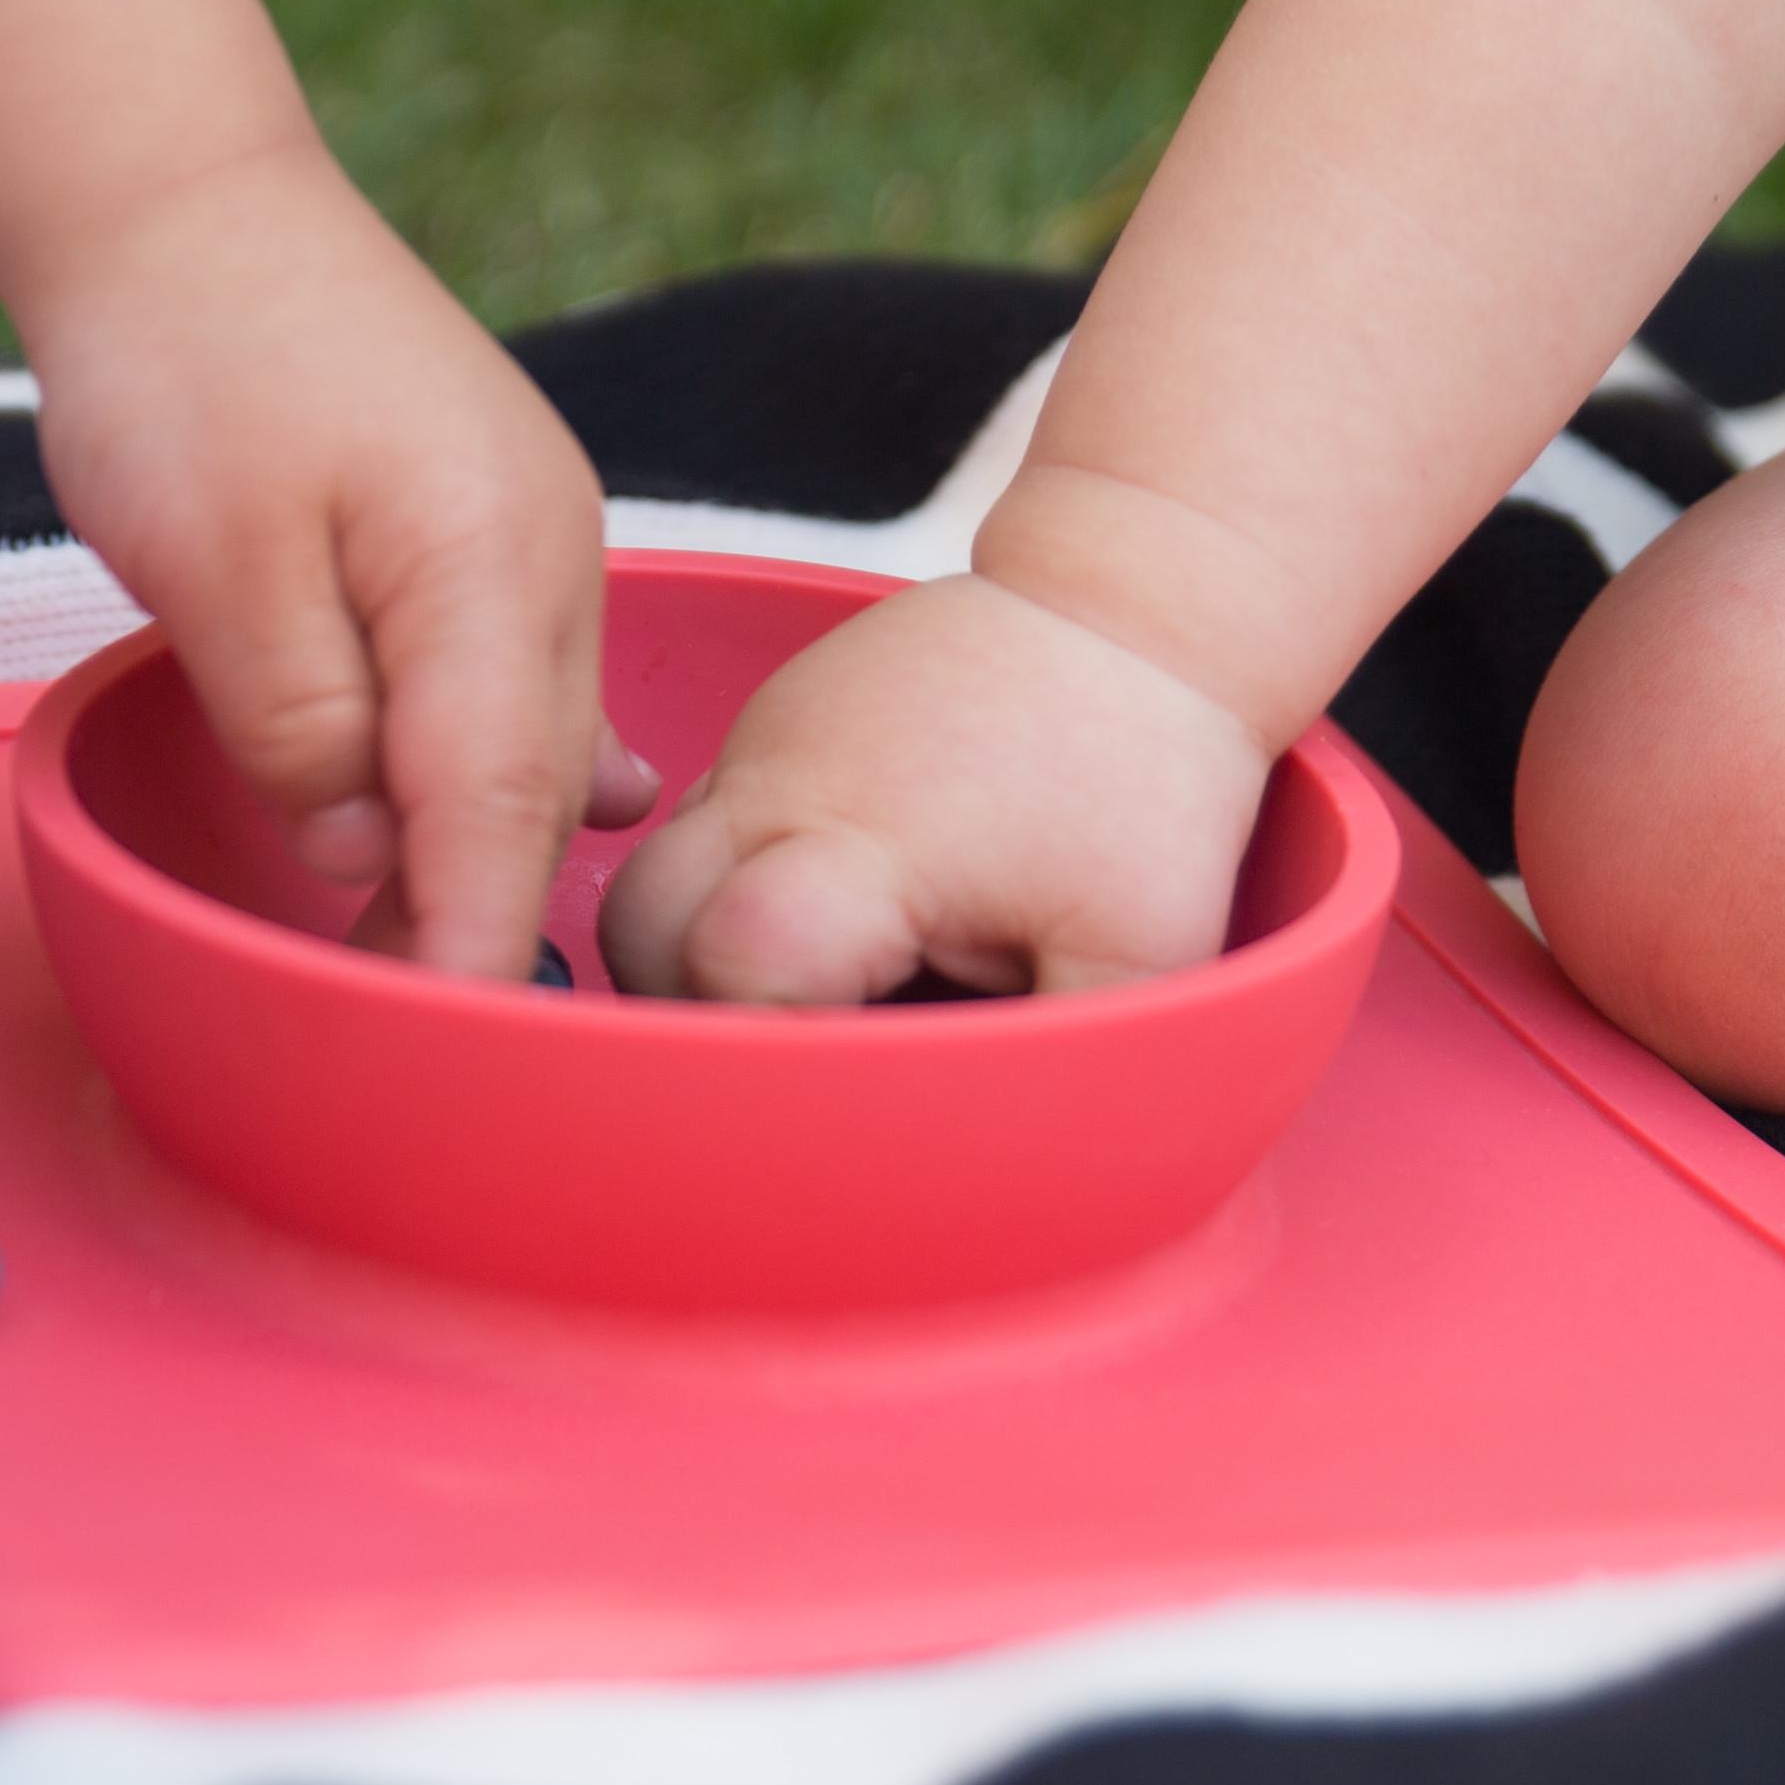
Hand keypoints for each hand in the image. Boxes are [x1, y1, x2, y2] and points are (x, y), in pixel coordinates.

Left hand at [20, 156, 649, 978]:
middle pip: (529, 787)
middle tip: (405, 1046)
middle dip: (475, 917)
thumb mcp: (215, 562)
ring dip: (486, 850)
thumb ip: (301, 721)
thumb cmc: (184, 364)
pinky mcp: (493, 524)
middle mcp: (544, 555)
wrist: (181, 204)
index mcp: (485, 563)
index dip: (467, 938)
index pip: (496, 805)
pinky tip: (592, 818)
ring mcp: (531, 534)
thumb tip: (368, 848)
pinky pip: (527, 680)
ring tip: (434, 971)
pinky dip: (526, 766)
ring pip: (533, 739)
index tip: (442, 1051)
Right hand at [596, 573, 1280, 1005]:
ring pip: (656, 874)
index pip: (733, 964)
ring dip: (710, 952)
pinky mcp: (774, 719)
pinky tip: (844, 912)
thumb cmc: (1142, 777)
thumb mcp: (1144, 950)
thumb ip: (1065, 1069)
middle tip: (809, 1043)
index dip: (767, 1041)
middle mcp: (780, 783)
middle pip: (641, 927)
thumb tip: (1015, 1184)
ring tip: (827, 988)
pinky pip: (707, 824)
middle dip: (694, 1010)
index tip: (842, 1068)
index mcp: (861, 841)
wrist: (1134, 601)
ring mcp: (764, 741)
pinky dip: (744, 886)